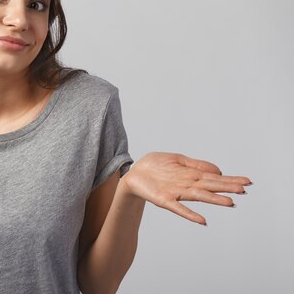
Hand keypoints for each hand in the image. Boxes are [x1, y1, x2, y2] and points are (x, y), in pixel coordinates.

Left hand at [121, 152, 251, 224]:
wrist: (133, 173)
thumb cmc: (155, 165)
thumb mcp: (178, 159)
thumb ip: (197, 165)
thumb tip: (218, 170)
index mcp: (191, 175)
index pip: (214, 177)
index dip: (230, 179)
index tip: (247, 182)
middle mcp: (187, 185)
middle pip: (210, 186)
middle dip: (226, 188)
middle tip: (244, 190)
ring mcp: (176, 193)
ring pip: (198, 197)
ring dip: (213, 200)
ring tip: (229, 202)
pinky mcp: (163, 199)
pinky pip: (178, 209)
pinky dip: (190, 214)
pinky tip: (202, 221)